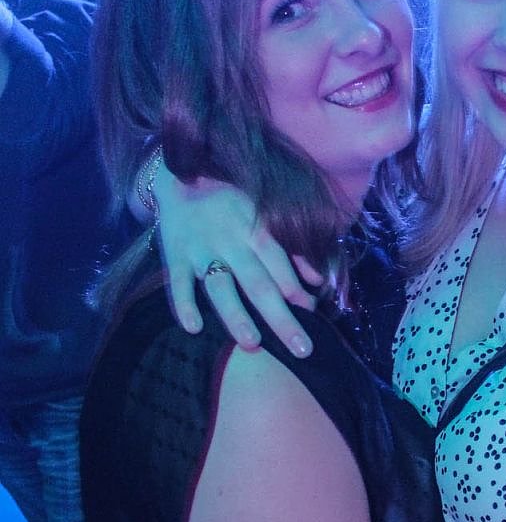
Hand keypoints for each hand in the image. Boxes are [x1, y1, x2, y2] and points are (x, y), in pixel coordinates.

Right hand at [155, 169, 322, 354]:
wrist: (179, 172)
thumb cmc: (230, 201)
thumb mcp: (263, 215)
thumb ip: (290, 249)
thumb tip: (316, 280)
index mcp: (256, 229)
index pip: (280, 265)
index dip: (298, 291)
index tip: (312, 315)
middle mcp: (230, 240)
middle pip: (258, 284)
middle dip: (280, 318)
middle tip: (301, 348)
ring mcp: (200, 249)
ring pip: (220, 286)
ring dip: (235, 315)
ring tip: (252, 343)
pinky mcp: (173, 254)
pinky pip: (176, 282)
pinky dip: (183, 304)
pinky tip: (194, 328)